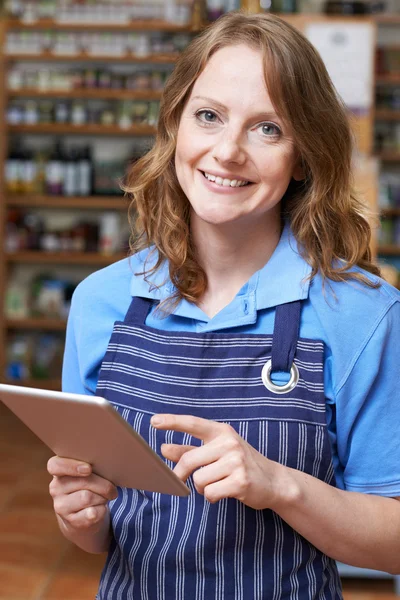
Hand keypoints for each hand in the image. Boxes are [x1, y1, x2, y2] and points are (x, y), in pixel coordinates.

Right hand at [47, 456, 117, 532]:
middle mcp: (55, 488)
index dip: (72, 466)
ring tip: (104, 497)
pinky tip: (100, 508)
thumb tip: (106, 467)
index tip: (89, 469)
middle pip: (83, 481)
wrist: (82, 516)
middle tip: (112, 488)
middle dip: (104, 485)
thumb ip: (90, 467)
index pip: (55, 465)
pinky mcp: (71, 521)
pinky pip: (92, 513)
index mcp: (58, 471)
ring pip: (88, 497)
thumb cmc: (88, 487)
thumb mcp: (86, 474)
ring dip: (103, 497)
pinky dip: (102, 510)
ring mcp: (61, 506)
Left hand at [151, 414, 283, 509]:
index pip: (193, 424)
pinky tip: (225, 492)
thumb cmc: (240, 464)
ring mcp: (236, 461)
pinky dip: (212, 496)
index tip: (154, 421)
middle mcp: (228, 443)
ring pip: (198, 480)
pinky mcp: (240, 481)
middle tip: (182, 480)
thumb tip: (164, 449)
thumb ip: (190, 450)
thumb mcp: (217, 452)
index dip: (172, 422)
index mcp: (221, 432)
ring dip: (203, 487)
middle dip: (182, 474)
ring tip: (218, 483)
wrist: (274, 481)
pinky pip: (210, 493)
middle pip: (189, 461)